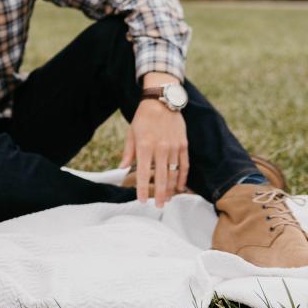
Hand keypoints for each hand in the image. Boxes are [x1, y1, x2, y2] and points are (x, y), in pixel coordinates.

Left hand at [120, 74, 188, 207]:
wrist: (162, 101)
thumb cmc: (143, 118)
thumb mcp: (131, 133)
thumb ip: (128, 152)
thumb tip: (123, 169)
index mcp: (144, 146)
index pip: (142, 173)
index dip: (142, 189)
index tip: (141, 201)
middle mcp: (160, 148)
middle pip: (160, 177)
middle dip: (159, 194)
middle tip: (158, 206)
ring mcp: (174, 147)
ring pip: (174, 174)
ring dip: (171, 189)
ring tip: (167, 199)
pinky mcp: (183, 145)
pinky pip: (184, 166)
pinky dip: (183, 178)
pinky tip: (180, 187)